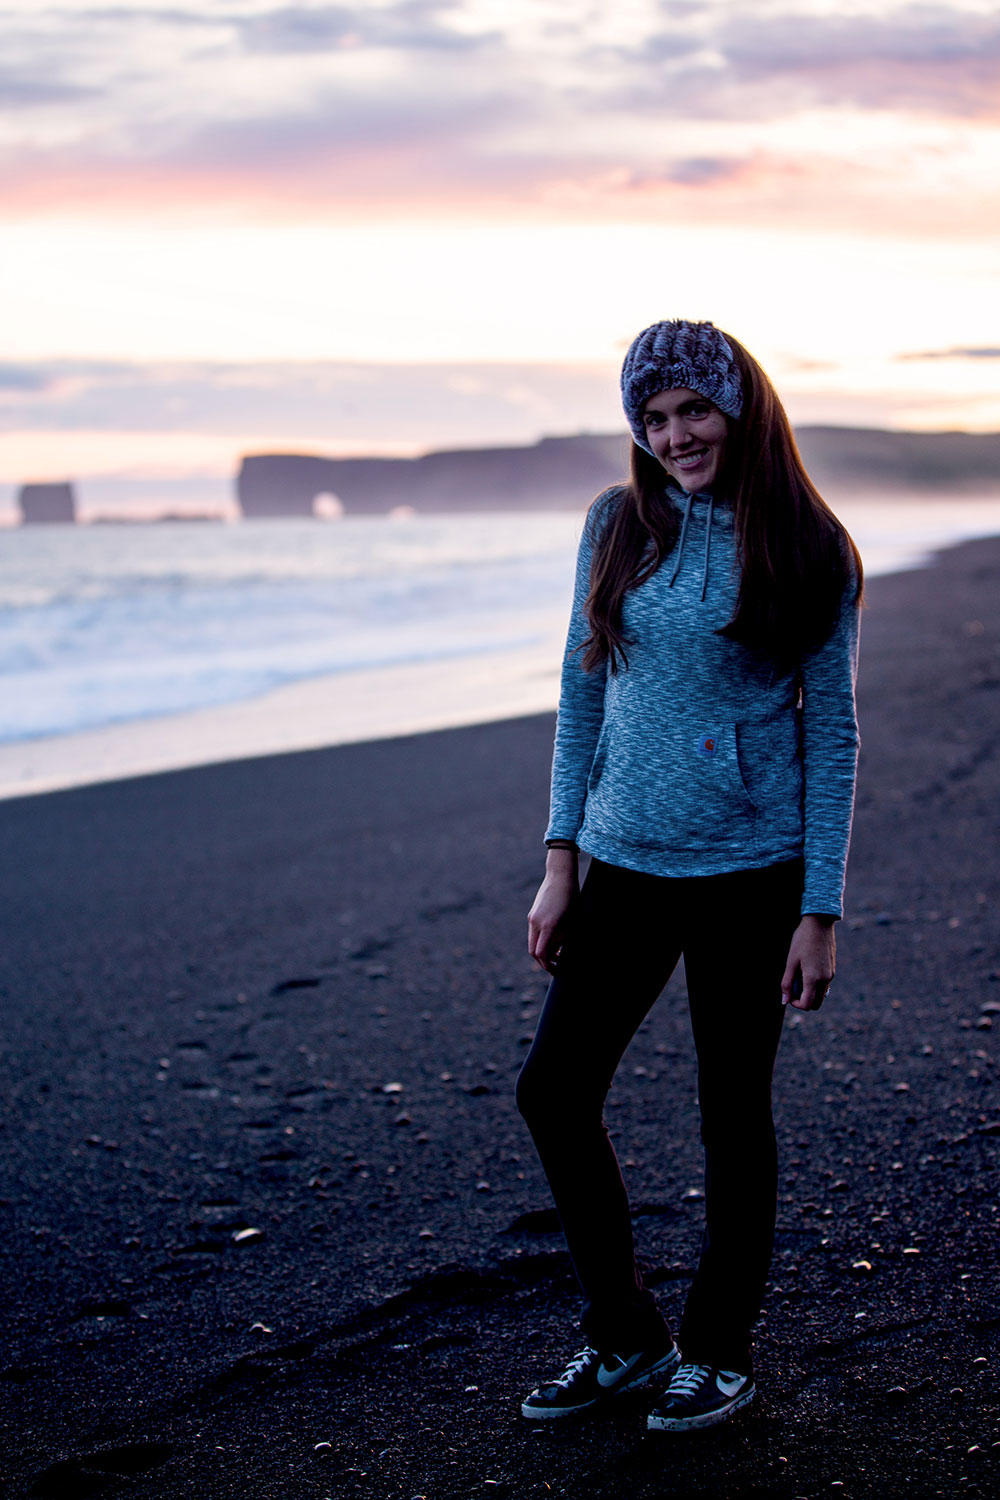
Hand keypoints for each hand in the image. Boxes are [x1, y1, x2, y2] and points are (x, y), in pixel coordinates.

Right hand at [528, 849, 577, 974]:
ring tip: (558, 953)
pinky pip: (534, 933)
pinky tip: (554, 939)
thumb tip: (558, 953)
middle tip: (556, 966)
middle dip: (543, 962)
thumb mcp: (572, 921)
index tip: (557, 971)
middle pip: (533, 951)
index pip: (542, 954)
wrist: (560, 875)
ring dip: (543, 951)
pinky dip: (541, 940)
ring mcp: (532, 918)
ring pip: (533, 942)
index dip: (548, 966)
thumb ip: (564, 939)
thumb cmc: (571, 898)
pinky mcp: (532, 913)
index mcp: (548, 926)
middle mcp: (536, 923)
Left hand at [781, 914, 835, 1011]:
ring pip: (821, 995)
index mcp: (814, 978)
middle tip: (794, 986)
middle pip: (816, 1004)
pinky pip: (825, 985)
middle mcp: (825, 979)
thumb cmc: (802, 941)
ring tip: (799, 976)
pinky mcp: (833, 970)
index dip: (795, 1004)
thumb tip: (784, 1000)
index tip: (788, 994)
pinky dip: (815, 984)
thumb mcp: (791, 961)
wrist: (820, 923)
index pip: (807, 1004)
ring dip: (810, 992)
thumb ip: (787, 982)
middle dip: (804, 1000)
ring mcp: (831, 975)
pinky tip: (807, 969)